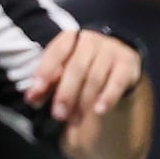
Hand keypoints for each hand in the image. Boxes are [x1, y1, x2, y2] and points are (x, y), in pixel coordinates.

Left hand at [23, 26, 142, 132]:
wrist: (118, 57)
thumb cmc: (84, 65)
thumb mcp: (63, 70)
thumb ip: (47, 84)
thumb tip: (31, 98)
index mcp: (71, 38)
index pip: (56, 53)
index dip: (45, 73)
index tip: (35, 94)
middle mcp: (91, 40)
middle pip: (76, 68)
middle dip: (65, 94)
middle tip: (58, 115)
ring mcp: (111, 50)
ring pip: (95, 78)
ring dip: (84, 102)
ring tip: (75, 120)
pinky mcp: (128, 64)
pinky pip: (117, 82)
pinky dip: (108, 97)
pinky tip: (100, 111)